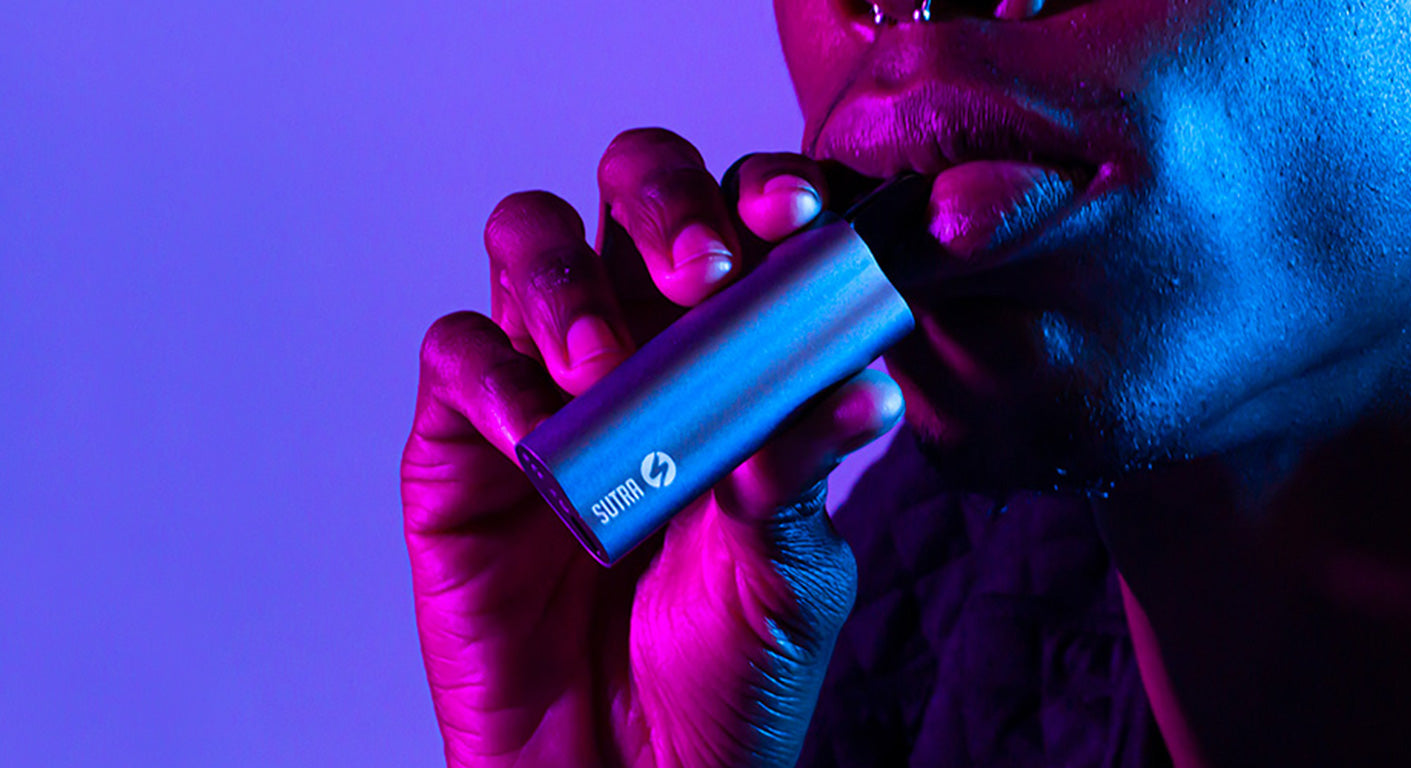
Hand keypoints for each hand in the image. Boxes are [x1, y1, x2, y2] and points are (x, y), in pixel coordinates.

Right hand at [400, 128, 898, 766]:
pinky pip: (459, 357)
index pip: (747, 226)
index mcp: (740, 355)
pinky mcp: (462, 445)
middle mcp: (644, 344)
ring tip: (605, 364)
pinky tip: (539, 429)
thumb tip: (864, 384)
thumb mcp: (793, 569)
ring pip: (530, 245)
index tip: (792, 218)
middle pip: (632, 197)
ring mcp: (547, 385)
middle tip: (699, 269)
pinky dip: (492, 373)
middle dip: (662, 201)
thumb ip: (806, 467)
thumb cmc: (728, 671)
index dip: (765, 196)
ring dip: (566, 279)